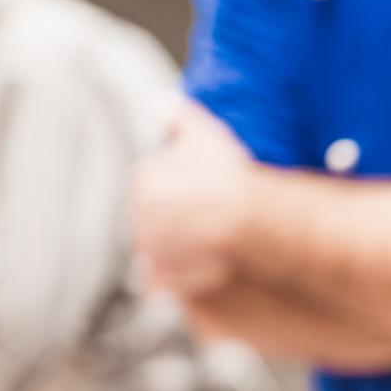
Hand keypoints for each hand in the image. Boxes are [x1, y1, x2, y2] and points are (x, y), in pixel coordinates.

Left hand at [133, 101, 258, 298]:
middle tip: (204, 226)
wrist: (250, 222)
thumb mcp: (206, 134)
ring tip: (207, 253)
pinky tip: (200, 279)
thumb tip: (164, 102)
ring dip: (176, 254)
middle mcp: (140, 217)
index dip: (177, 192)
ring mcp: (153, 252)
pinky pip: (167, 287)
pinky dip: (178, 286)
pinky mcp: (168, 282)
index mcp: (145, 181)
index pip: (152, 187)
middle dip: (173, 224)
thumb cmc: (231, 179)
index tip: (197, 198)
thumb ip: (180, 116)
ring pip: (160, 254)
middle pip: (154, 222)